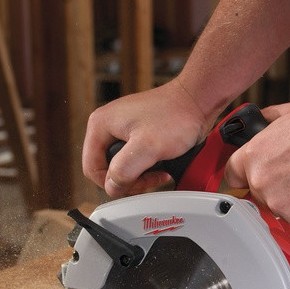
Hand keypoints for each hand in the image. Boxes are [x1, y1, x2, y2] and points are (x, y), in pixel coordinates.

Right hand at [82, 80, 210, 197]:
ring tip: (158, 172)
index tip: (133, 186)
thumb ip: (125, 169)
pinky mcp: (139, 134)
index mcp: (100, 125)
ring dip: (140, 176)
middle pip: (107, 169)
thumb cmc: (176, 116)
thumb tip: (112, 187)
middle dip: (129, 180)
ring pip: (123, 166)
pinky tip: (162, 165)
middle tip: (149, 179)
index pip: (91, 168)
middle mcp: (108, 126)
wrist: (197, 101)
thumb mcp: (147, 147)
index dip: (111, 184)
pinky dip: (148, 168)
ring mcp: (124, 130)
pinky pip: (136, 160)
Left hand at [225, 100, 289, 232]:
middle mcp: (261, 184)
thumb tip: (261, 120)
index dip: (243, 173)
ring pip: (279, 208)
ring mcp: (279, 206)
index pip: (232, 174)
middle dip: (273, 185)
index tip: (251, 174)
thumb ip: (269, 119)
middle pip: (257, 193)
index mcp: (253, 157)